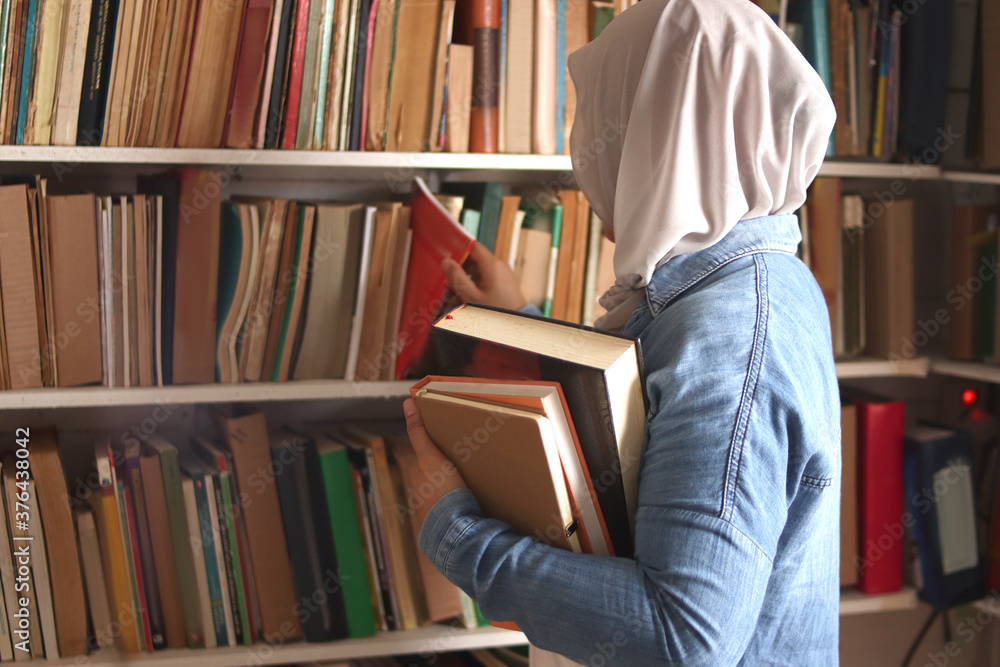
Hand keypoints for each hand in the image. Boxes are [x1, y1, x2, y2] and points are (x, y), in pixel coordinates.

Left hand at [403, 398, 467, 529]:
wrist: (453, 529)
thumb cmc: (442, 490)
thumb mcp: (431, 456)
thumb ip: (418, 431)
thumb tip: (407, 402)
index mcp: (416, 477)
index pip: (426, 460)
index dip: (438, 455)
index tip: (453, 455)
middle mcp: (418, 494)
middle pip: (433, 476)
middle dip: (445, 473)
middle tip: (465, 469)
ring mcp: (429, 511)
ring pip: (441, 494)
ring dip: (452, 491)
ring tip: (471, 489)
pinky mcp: (441, 525)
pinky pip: (450, 511)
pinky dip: (457, 507)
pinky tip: (470, 506)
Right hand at [443, 241, 527, 310]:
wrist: (517, 326)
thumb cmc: (497, 312)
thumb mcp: (471, 296)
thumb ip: (457, 277)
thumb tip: (447, 262)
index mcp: (492, 264)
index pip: (472, 246)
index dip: (458, 248)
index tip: (445, 255)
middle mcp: (497, 267)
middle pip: (471, 263)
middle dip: (456, 274)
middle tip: (444, 285)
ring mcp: (500, 276)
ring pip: (475, 276)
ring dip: (462, 286)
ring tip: (451, 302)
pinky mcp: (501, 286)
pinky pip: (482, 284)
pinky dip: (471, 292)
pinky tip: (461, 306)